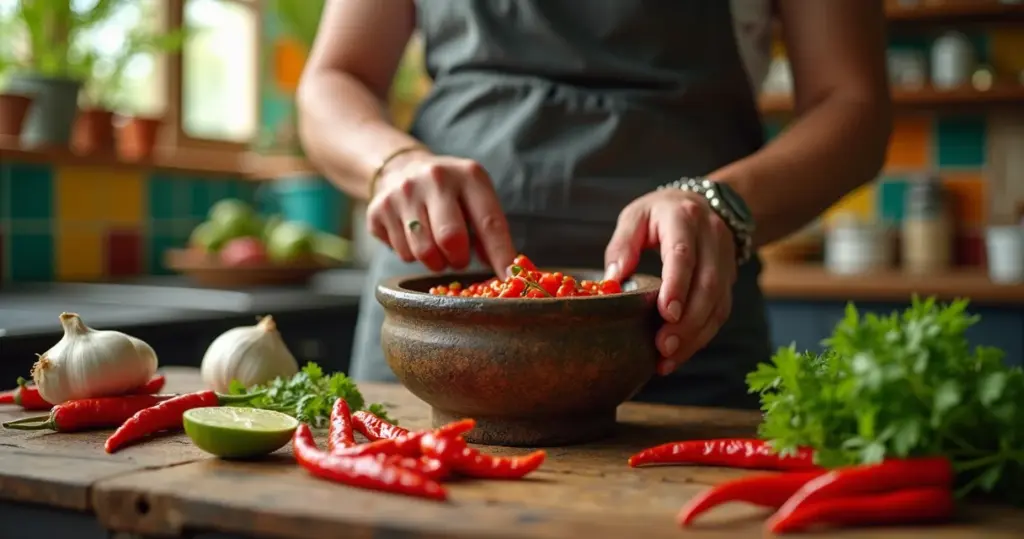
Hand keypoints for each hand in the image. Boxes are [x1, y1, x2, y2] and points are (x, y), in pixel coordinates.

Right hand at [367, 149, 515, 275]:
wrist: (401, 168)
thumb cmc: (450, 193)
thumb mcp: (476, 198)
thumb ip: (490, 231)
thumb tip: (507, 270)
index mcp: (469, 174)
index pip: (489, 222)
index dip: (501, 254)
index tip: (510, 278)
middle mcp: (435, 178)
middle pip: (451, 239)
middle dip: (459, 260)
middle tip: (459, 258)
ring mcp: (403, 192)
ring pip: (424, 252)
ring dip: (436, 262)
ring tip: (437, 248)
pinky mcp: (378, 209)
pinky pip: (401, 253)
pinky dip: (412, 255)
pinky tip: (413, 237)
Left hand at [604, 188, 737, 375]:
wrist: (704, 204)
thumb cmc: (661, 213)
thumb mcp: (635, 216)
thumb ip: (622, 246)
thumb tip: (611, 282)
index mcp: (684, 218)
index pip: (684, 254)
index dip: (677, 285)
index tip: (666, 314)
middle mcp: (712, 239)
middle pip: (707, 284)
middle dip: (687, 321)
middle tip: (663, 347)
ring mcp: (726, 261)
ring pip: (718, 303)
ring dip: (695, 336)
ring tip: (667, 359)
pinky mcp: (729, 281)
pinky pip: (720, 313)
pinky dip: (701, 337)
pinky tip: (679, 354)